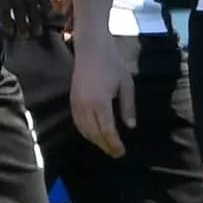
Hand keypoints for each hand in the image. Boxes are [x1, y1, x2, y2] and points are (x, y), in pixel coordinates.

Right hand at [70, 33, 138, 157]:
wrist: (91, 49)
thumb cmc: (112, 64)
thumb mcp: (126, 85)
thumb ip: (128, 107)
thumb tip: (130, 126)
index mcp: (101, 102)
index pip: (107, 130)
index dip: (114, 144)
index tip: (122, 151)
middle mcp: (86, 106)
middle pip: (94, 134)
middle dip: (105, 146)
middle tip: (116, 153)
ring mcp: (76, 104)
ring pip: (84, 130)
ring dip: (95, 141)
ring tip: (106, 146)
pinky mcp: (72, 101)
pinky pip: (77, 123)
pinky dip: (86, 132)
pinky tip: (94, 134)